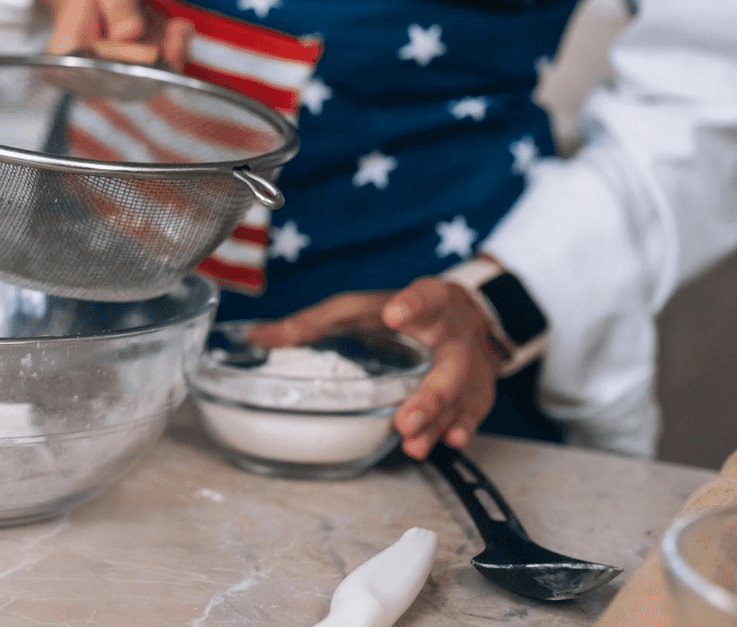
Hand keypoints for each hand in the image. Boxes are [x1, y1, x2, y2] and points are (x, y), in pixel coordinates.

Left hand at [247, 278, 503, 459]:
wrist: (465, 316)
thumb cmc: (400, 311)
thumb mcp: (361, 308)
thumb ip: (314, 322)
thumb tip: (259, 338)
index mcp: (429, 302)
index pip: (425, 295)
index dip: (412, 302)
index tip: (395, 313)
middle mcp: (454, 334)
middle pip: (449, 363)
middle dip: (429, 393)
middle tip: (404, 417)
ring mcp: (471, 365)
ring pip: (460, 395)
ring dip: (437, 420)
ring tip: (413, 441)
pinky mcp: (477, 390)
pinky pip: (473, 412)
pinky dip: (461, 427)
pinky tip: (448, 441)